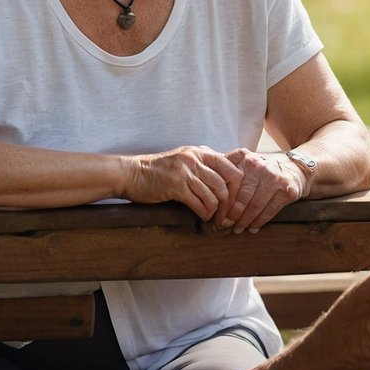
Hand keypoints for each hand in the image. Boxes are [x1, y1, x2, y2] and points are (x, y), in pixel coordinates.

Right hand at [120, 145, 241, 220]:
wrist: (132, 173)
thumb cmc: (160, 171)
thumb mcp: (185, 160)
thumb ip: (205, 166)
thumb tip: (228, 181)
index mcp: (200, 151)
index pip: (232, 168)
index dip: (238, 188)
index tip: (235, 202)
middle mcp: (195, 158)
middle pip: (226, 183)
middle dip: (229, 203)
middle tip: (227, 215)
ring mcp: (185, 171)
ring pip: (214, 195)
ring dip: (216, 211)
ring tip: (214, 218)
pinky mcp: (175, 185)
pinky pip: (199, 203)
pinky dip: (204, 213)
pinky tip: (202, 216)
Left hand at [211, 149, 306, 233]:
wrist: (294, 168)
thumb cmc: (262, 170)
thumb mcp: (244, 162)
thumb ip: (226, 170)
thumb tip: (205, 190)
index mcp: (244, 158)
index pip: (228, 185)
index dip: (221, 204)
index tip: (215, 217)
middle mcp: (258, 166)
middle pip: (240, 198)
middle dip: (231, 216)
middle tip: (224, 227)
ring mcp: (274, 178)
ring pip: (254, 207)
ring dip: (244, 222)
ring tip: (237, 229)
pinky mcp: (287, 190)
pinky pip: (269, 211)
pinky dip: (259, 222)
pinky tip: (252, 228)